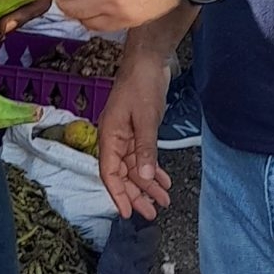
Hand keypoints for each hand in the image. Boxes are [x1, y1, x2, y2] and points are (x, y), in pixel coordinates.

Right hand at [97, 47, 172, 219]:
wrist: (148, 60)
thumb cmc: (142, 85)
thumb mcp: (145, 119)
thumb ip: (145, 149)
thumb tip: (143, 178)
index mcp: (109, 135)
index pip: (109, 172)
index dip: (117, 194)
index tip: (127, 213)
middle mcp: (114, 138)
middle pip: (122, 174)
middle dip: (136, 194)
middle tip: (152, 213)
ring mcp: (125, 134)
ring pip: (134, 167)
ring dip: (147, 183)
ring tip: (164, 200)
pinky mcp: (137, 129)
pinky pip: (142, 156)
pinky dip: (152, 169)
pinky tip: (163, 179)